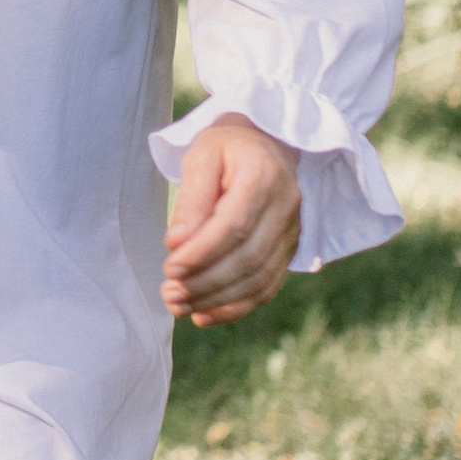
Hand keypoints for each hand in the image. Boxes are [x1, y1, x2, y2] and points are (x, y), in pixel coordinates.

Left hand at [163, 113, 301, 326]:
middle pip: (249, 258)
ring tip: (178, 306)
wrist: (265, 144)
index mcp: (264, 176)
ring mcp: (292, 231)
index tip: (170, 269)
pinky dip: (236, 307)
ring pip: (259, 279)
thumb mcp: (201, 157)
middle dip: (206, 283)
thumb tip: (177, 244)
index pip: (235, 225)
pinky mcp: (289, 250)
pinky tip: (204, 315)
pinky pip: (266, 287)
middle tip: (168, 294)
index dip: (202, 252)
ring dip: (216, 300)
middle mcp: (286, 206)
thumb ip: (191, 200)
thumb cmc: (225, 148)